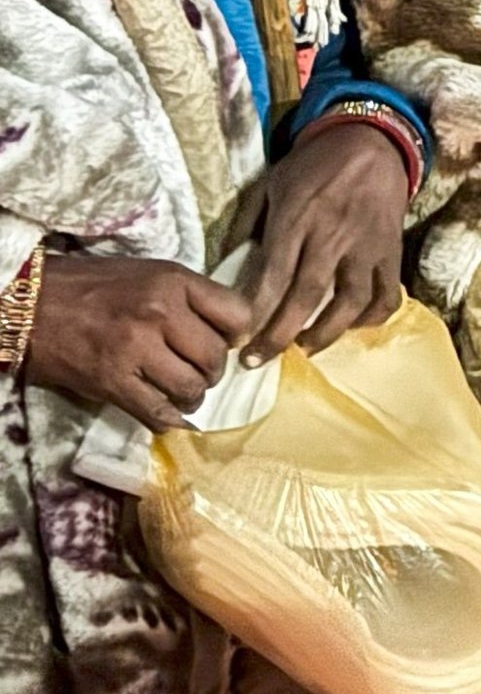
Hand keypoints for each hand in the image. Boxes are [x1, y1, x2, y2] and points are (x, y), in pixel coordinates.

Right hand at [22, 253, 251, 432]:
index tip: (224, 341)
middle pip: (215, 356)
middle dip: (212, 370)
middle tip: (199, 372)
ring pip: (191, 388)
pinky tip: (166, 414)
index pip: (237, 314)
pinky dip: (168, 420)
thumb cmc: (93, 286)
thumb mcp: (150, 274)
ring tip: (183, 393)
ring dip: (192, 397)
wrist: (30, 305)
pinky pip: (157, 412)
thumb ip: (190, 297)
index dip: (236, 334)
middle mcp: (160, 313)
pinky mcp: (111, 382)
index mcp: (174, 282)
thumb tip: (227, 329)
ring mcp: (135, 350)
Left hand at [242, 120, 411, 364]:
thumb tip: (225, 265)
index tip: (238, 340)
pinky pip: (386, 292)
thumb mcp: (271, 183)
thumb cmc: (314, 164)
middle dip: (281, 335)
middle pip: (308, 296)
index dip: (255, 314)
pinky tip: (353, 325)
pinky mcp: (392, 249)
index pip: (274, 275)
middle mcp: (333, 234)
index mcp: (298, 218)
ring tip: (305, 347)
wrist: (371, 140)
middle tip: (259, 360)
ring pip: (350, 301)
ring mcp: (367, 244)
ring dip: (327, 333)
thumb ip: (248, 223)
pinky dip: (372, 316)